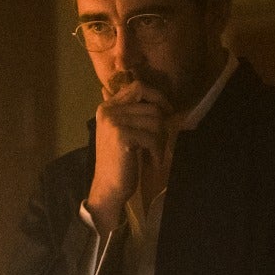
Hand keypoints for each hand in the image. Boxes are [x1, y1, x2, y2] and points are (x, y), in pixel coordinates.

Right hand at [86, 75, 170, 232]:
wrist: (108, 187)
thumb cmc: (119, 161)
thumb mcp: (122, 131)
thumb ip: (128, 111)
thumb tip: (139, 91)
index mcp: (108, 107)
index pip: (138, 87)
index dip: (157, 97)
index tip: (167, 112)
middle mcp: (109, 110)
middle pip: (152, 107)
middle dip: (162, 126)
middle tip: (159, 144)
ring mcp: (114, 122)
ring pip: (156, 121)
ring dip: (161, 140)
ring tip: (154, 153)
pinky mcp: (121, 135)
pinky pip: (153, 137)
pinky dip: (158, 151)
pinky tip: (153, 162)